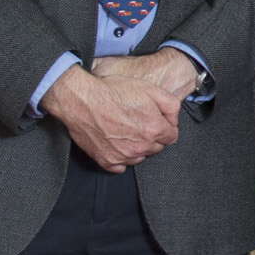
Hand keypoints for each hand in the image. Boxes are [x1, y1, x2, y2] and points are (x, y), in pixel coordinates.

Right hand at [45, 61, 175, 169]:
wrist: (81, 99)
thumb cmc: (112, 91)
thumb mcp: (150, 88)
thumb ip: (171, 105)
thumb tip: (173, 120)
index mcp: (154, 129)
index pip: (171, 137)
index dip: (165, 126)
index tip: (156, 120)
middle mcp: (141, 147)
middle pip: (156, 147)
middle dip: (152, 136)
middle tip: (138, 121)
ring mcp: (123, 156)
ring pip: (139, 157)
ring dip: (137, 147)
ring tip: (125, 130)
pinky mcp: (107, 161)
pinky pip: (121, 166)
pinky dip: (120, 157)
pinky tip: (116, 143)